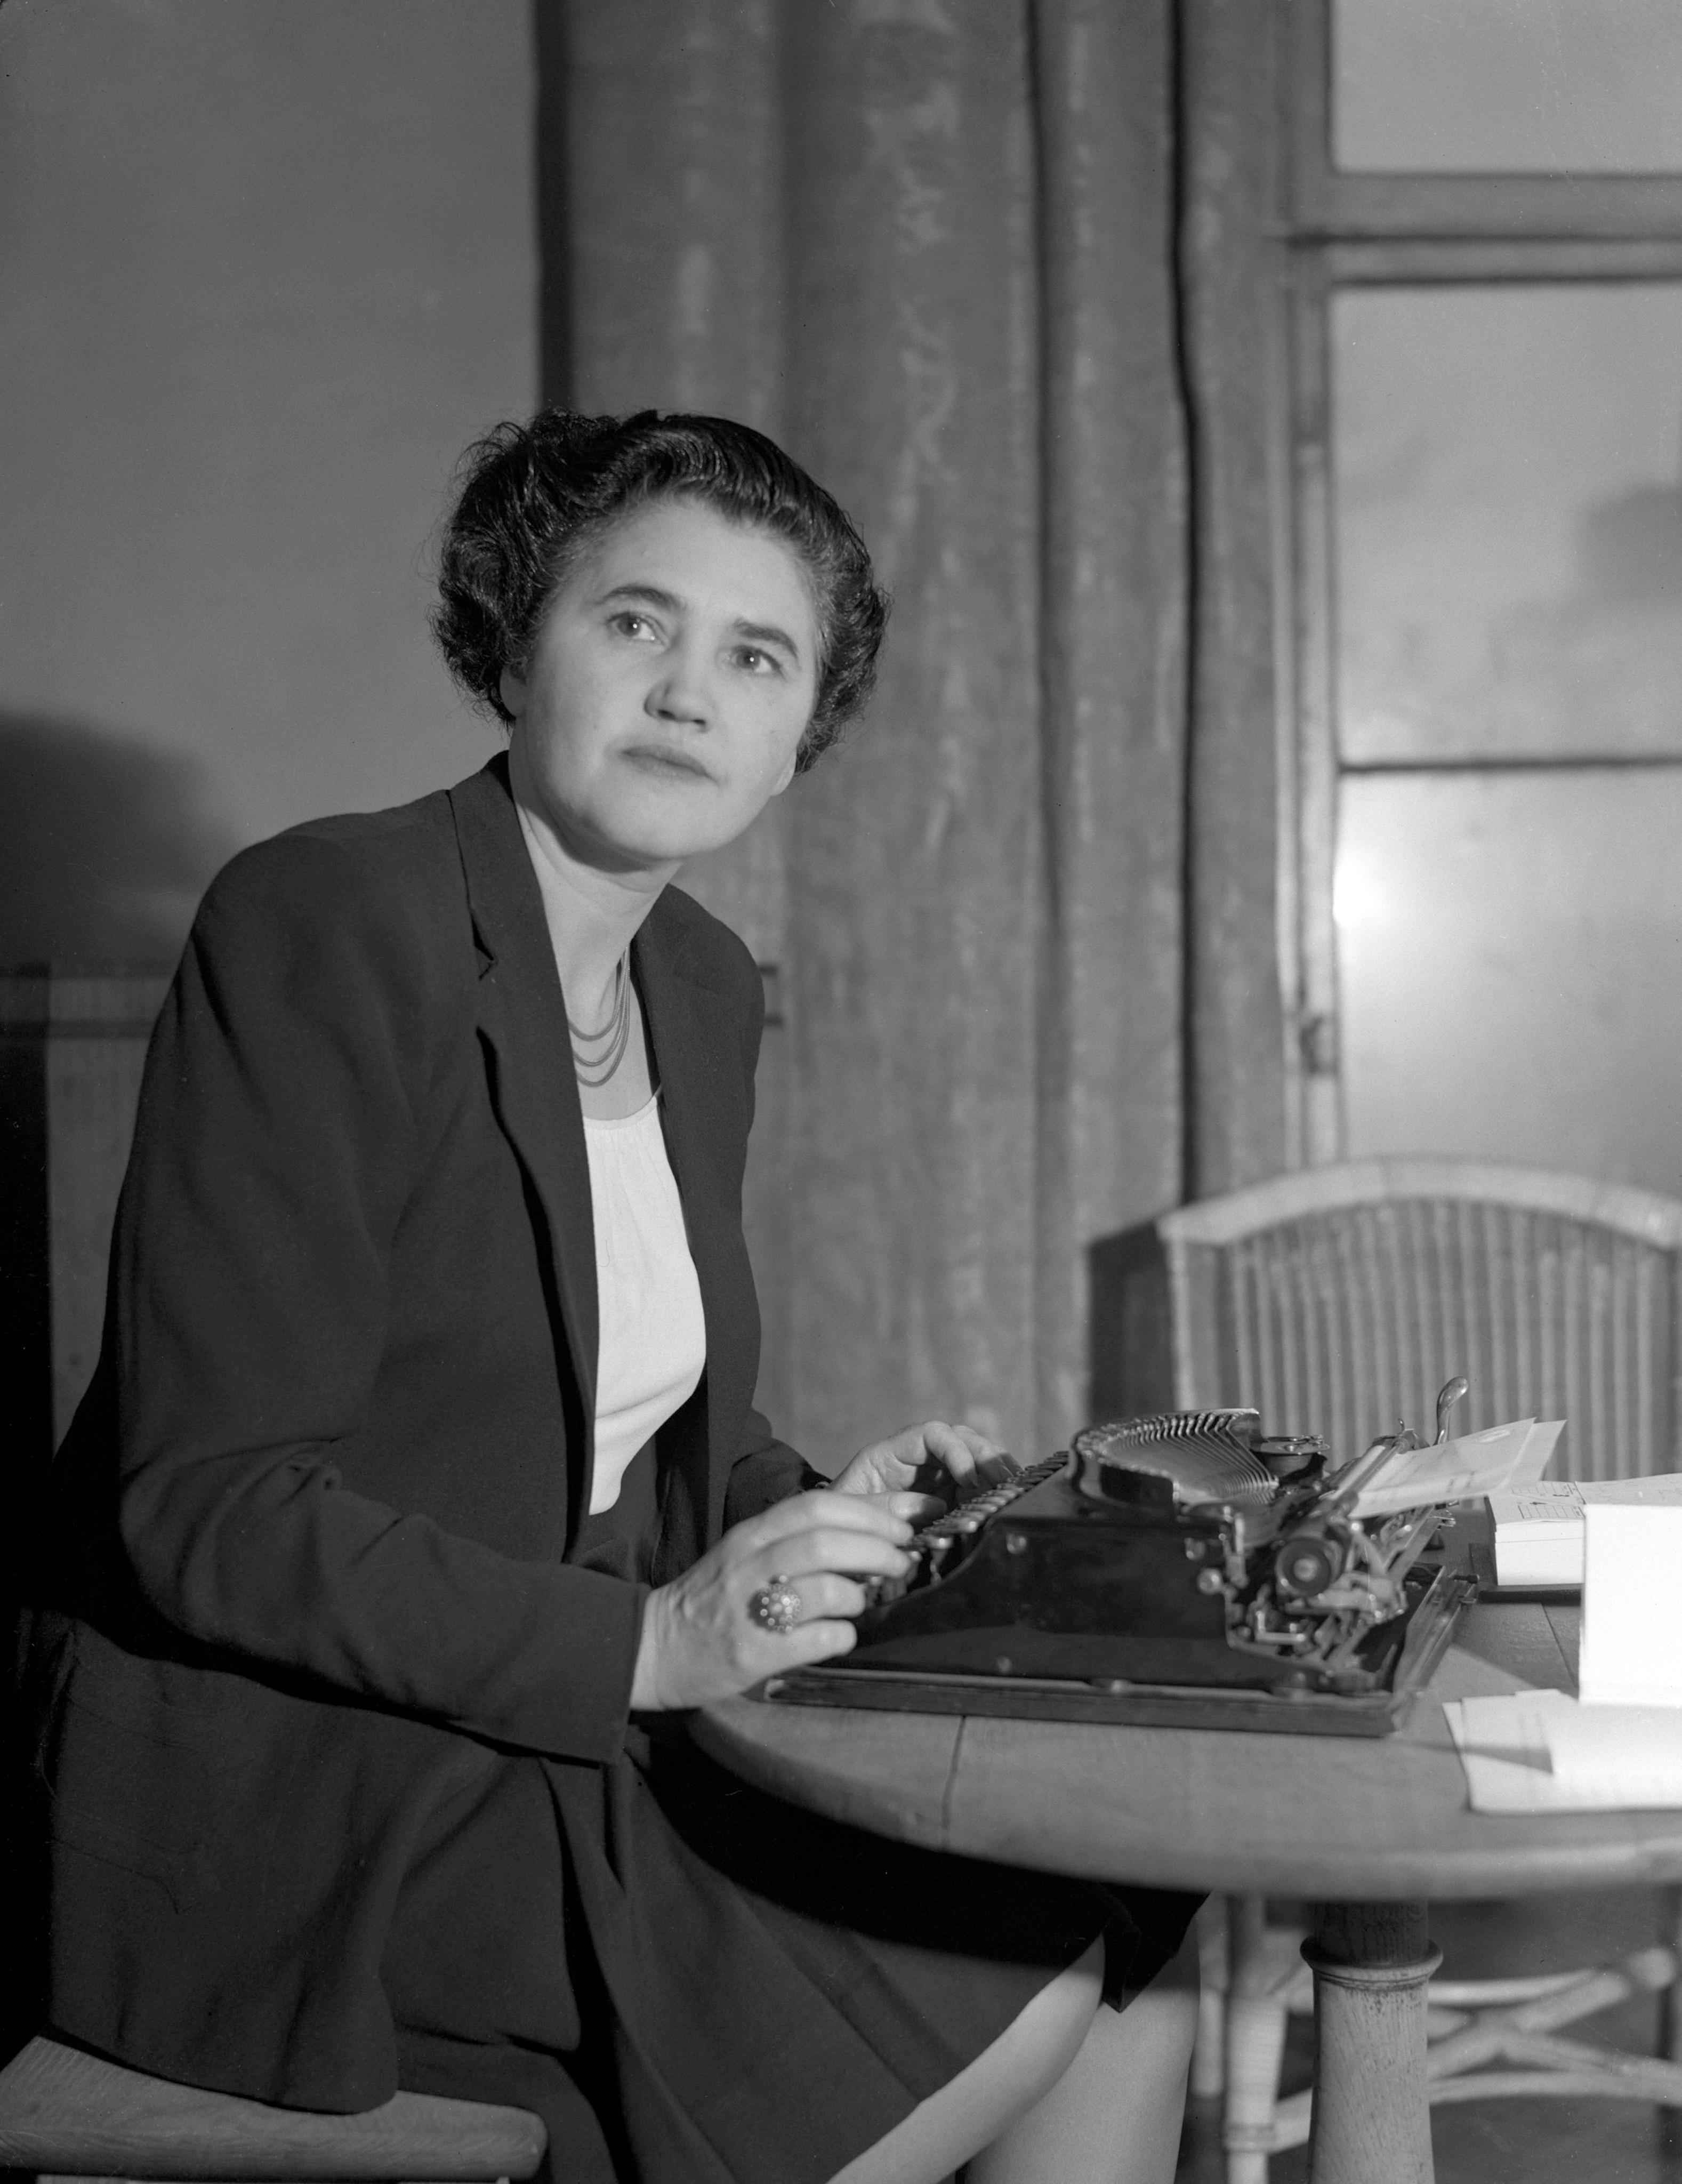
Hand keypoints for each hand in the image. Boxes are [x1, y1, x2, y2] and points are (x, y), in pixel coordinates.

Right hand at [629, 1491, 913, 1711]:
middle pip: (826, 1541)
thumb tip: (878, 1520)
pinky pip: (818, 1638)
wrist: (656, 1647)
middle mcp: (751, 1563)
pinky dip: (843, 1636)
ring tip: (861, 1602)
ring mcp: (751, 1608)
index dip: (869, 1510)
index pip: (818, 1504)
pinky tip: (840, 1636)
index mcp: (752, 1533)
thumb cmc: (718, 1596)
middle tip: (901, 1561)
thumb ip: (803, 1536)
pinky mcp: (755, 1652)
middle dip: (877, 1548)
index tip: (903, 1524)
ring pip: (826, 1588)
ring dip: (859, 1594)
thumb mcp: (751, 1552)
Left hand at [828, 1418, 1017, 1519]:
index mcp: (888, 1454)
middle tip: (1005, 1479)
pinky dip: (993, 1489)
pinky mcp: (947, 1496)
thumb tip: (937, 1506)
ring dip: (996, 1470)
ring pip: (974, 1458)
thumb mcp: (854, 1511)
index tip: (969, 1478)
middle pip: (960, 1439)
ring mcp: (934, 1475)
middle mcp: (917, 1459)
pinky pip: (976, 1485)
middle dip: (985, 1456)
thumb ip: (889, 1506)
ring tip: (1014, 1487)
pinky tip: (1008, 1497)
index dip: (955, 1450)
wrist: (837, 1539)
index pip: (930, 1435)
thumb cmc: (839, 1521)